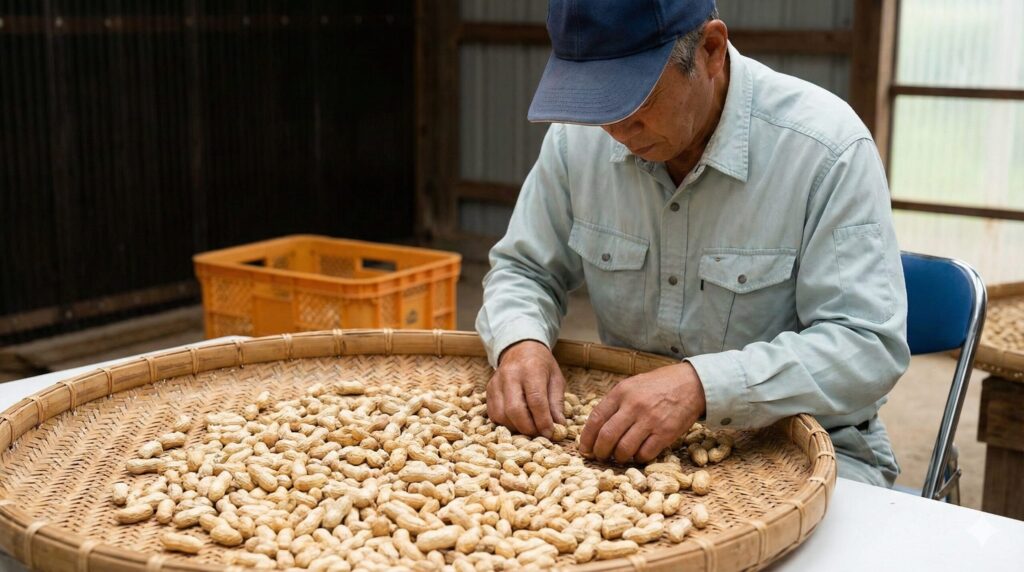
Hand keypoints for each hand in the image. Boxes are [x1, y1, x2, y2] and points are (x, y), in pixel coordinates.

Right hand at [486, 340, 566, 438]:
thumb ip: (556, 402)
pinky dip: (506, 424)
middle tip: (539, 434)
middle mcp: (510, 375)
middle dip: (528, 428)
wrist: (520, 349)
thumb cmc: (542, 365)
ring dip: (516, 428)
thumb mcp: (556, 378)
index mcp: (531, 369)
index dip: (542, 420)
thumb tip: (558, 426)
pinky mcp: (488, 391)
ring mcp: (496, 383)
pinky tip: (517, 422)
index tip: (550, 433)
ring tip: (529, 428)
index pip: (535, 400)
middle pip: (515, 409)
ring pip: (501, 415)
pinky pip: (493, 414)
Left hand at [579, 362, 705, 463]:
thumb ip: (614, 403)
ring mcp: (650, 420)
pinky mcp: (665, 433)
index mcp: (621, 392)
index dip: (586, 438)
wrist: (691, 384)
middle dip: (599, 452)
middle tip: (600, 456)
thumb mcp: (632, 385)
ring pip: (624, 449)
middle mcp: (633, 406)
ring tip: (618, 457)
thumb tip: (596, 427)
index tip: (584, 448)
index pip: (595, 419)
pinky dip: (638, 458)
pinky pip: (645, 454)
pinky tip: (637, 455)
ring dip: (618, 457)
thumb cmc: (658, 385)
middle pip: (606, 437)